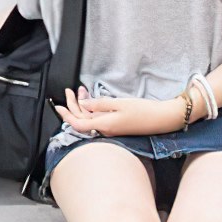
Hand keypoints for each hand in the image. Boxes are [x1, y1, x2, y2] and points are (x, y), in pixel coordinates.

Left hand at [53, 87, 183, 137]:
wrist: (162, 119)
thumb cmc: (143, 111)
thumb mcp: (119, 104)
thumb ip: (99, 104)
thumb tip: (83, 105)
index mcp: (104, 126)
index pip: (77, 124)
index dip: (66, 115)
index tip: (59, 104)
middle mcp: (105, 131)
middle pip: (82, 120)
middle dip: (74, 105)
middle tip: (71, 90)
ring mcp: (111, 130)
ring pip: (90, 119)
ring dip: (83, 105)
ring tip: (81, 91)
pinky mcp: (116, 127)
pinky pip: (98, 119)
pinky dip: (92, 109)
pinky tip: (92, 100)